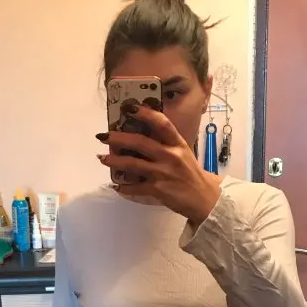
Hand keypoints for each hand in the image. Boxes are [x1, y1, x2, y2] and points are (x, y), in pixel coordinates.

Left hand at [98, 106, 221, 225]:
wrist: (204, 198)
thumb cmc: (191, 174)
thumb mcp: (183, 153)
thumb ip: (166, 144)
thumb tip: (142, 135)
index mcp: (177, 144)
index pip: (161, 123)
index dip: (145, 114)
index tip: (129, 108)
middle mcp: (170, 156)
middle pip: (140, 142)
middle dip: (118, 138)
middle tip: (103, 135)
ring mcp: (163, 173)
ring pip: (133, 164)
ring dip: (115, 160)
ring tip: (102, 158)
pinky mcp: (158, 190)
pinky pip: (136, 187)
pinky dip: (124, 187)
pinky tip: (116, 186)